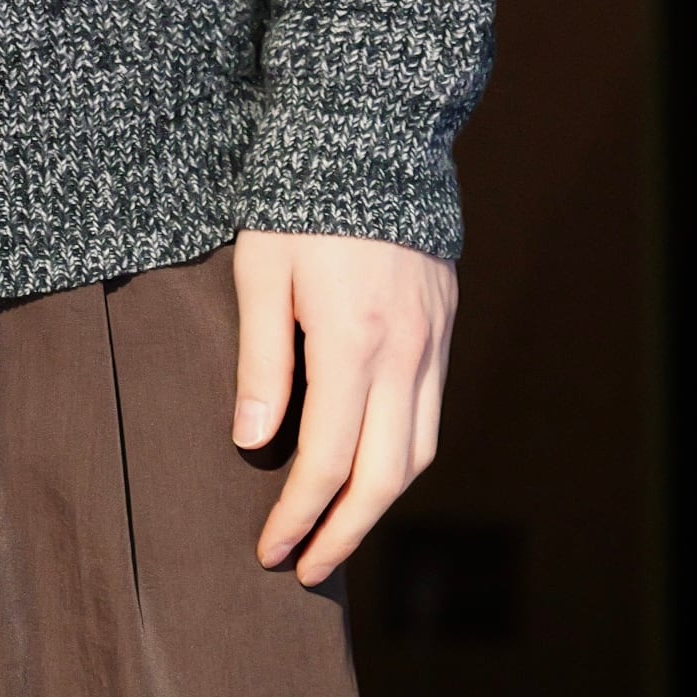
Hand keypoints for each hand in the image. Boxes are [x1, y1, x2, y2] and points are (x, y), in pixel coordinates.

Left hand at [231, 230, 454, 587]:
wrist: (369, 129)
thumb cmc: (297, 198)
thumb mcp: (260, 271)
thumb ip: (261, 362)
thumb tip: (252, 442)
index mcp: (353, 340)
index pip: (327, 461)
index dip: (298, 515)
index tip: (270, 549)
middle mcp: (405, 350)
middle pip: (384, 476)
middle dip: (345, 533)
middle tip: (307, 567)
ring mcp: (433, 338)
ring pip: (419, 451)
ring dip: (380, 502)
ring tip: (337, 531)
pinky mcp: (443, 323)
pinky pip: (432, 411)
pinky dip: (404, 454)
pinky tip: (371, 465)